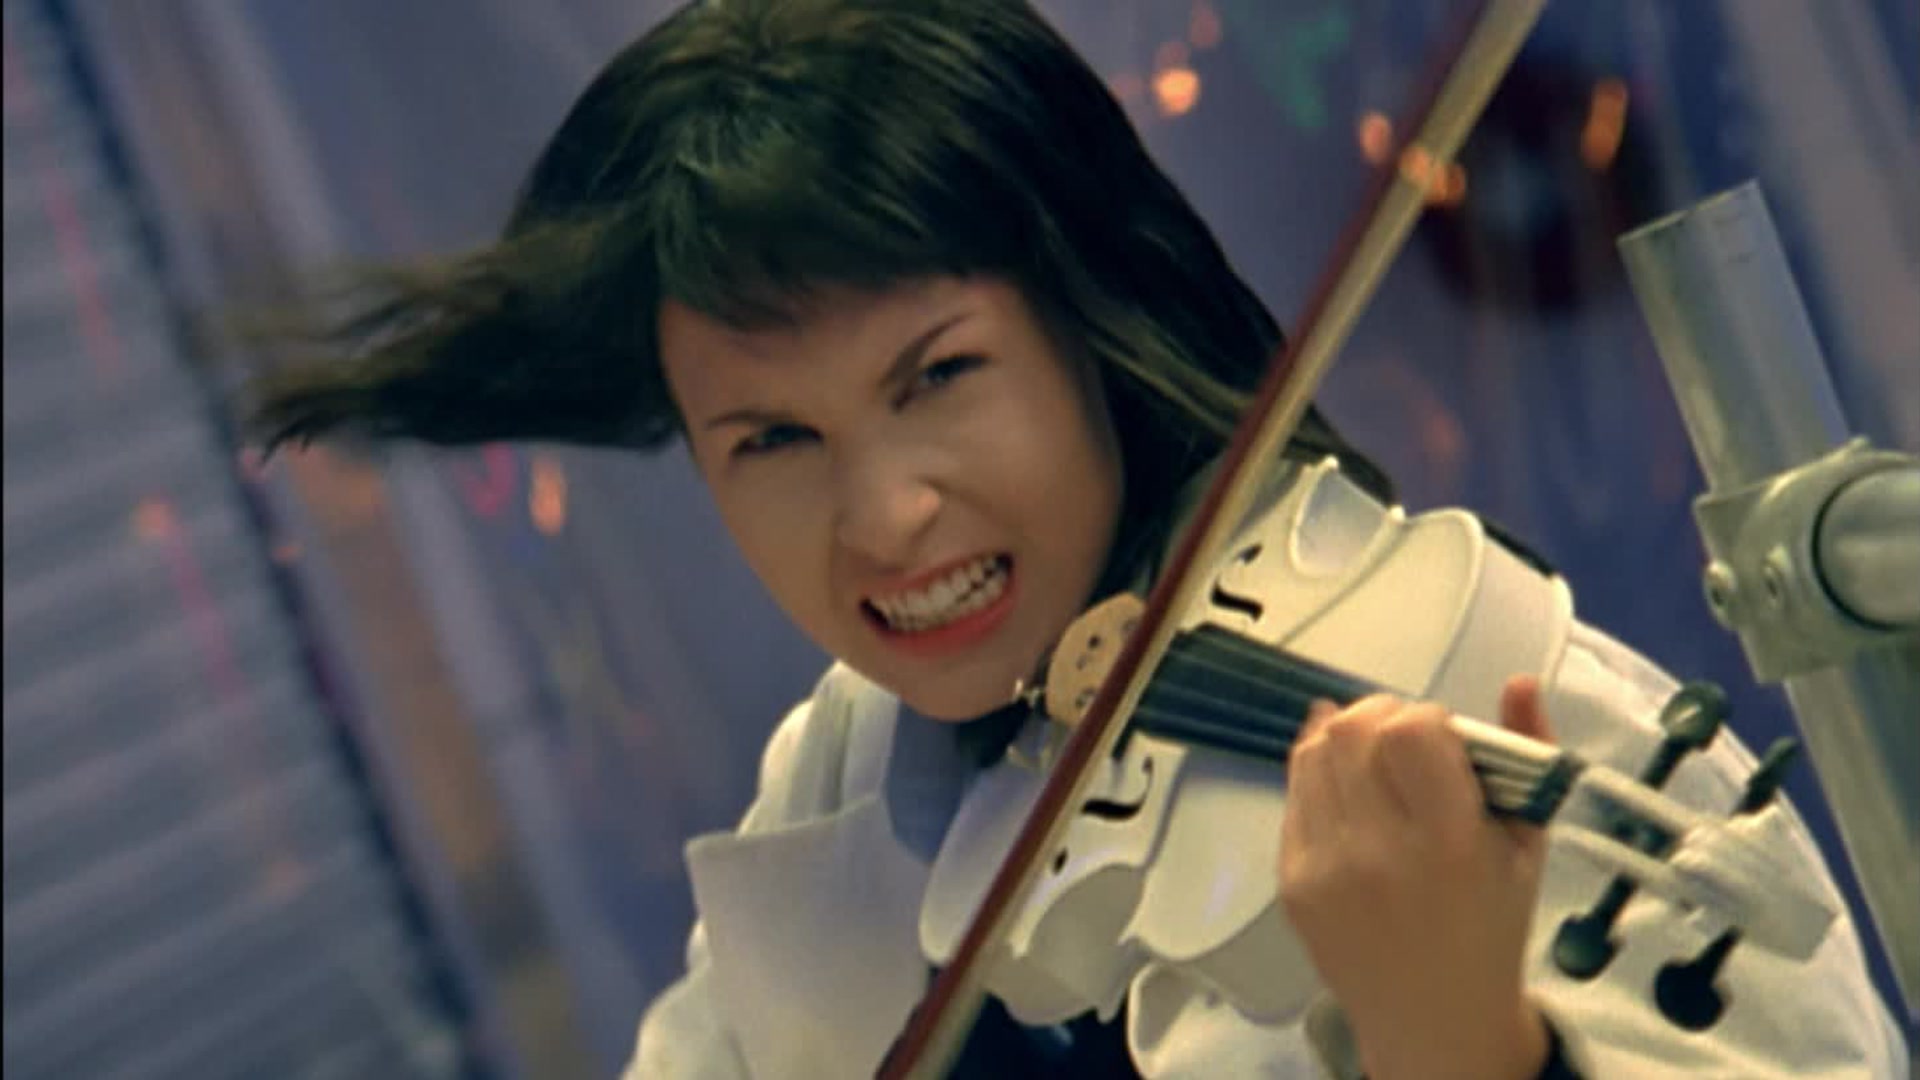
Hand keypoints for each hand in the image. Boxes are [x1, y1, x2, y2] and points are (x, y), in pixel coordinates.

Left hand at [1279, 676, 1553, 1079]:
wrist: (1434, 1017)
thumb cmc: (1491, 923)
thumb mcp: (1527, 845)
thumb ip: (1529, 755)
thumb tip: (1519, 680)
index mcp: (1450, 843)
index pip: (1410, 732)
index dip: (1424, 718)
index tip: (1442, 739)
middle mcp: (1379, 854)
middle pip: (1352, 731)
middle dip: (1381, 716)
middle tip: (1405, 741)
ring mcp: (1324, 869)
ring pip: (1312, 752)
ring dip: (1345, 739)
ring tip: (1376, 763)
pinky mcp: (1290, 881)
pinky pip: (1293, 794)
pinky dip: (1321, 778)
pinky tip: (1350, 794)